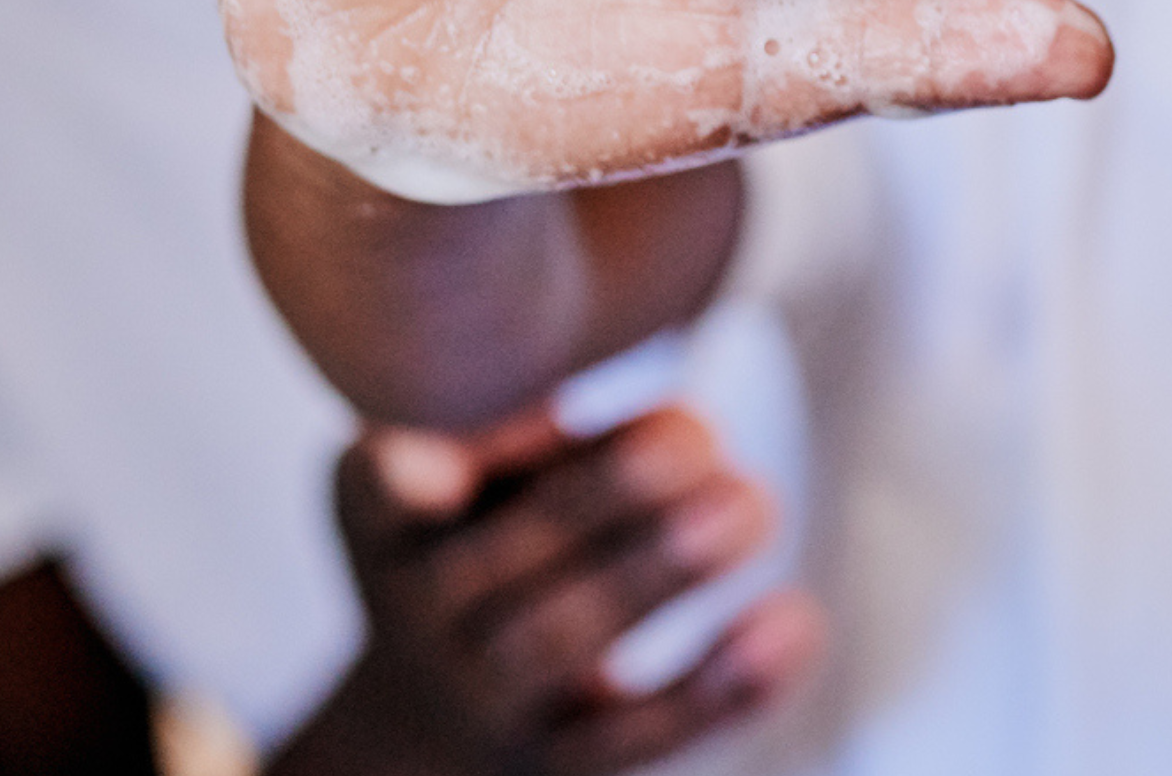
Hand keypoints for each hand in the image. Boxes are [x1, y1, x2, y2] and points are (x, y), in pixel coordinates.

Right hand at [279, 400, 818, 774]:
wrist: (428, 711)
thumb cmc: (490, 530)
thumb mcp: (477, 466)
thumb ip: (549, 431)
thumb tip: (682, 430)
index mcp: (378, 511)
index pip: (384, 487)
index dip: (416, 472)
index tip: (453, 459)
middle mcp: (409, 615)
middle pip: (503, 559)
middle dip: (611, 493)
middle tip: (706, 432)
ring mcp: (479, 702)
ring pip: (564, 642)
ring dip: (665, 570)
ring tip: (757, 503)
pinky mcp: (554, 766)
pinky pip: (636, 737)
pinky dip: (722, 686)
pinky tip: (794, 621)